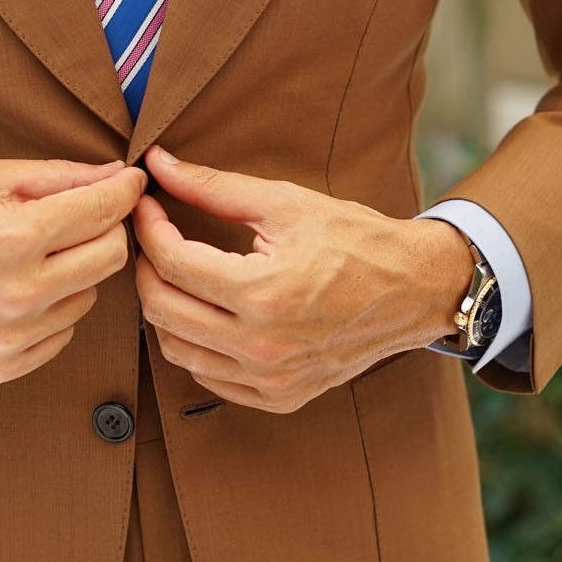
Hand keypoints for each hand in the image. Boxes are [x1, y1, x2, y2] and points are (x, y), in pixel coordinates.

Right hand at [0, 157, 146, 384]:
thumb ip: (56, 177)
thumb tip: (116, 175)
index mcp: (14, 237)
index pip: (105, 211)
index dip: (126, 191)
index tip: (132, 183)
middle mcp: (20, 294)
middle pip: (111, 257)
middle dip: (106, 229)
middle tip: (83, 217)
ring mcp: (13, 338)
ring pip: (88, 297)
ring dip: (74, 272)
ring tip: (31, 257)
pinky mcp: (4, 368)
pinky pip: (61, 334)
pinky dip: (50, 309)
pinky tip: (14, 292)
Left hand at [133, 144, 472, 411]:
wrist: (416, 290)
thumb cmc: (356, 240)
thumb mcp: (285, 204)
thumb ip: (213, 187)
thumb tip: (157, 164)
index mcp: (264, 294)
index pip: (171, 263)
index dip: (149, 228)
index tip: (148, 206)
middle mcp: (263, 347)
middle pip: (161, 309)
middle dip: (146, 267)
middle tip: (155, 238)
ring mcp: (270, 379)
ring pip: (176, 349)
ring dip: (164, 308)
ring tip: (177, 274)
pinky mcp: (279, 398)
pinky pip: (207, 377)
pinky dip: (194, 345)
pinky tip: (205, 312)